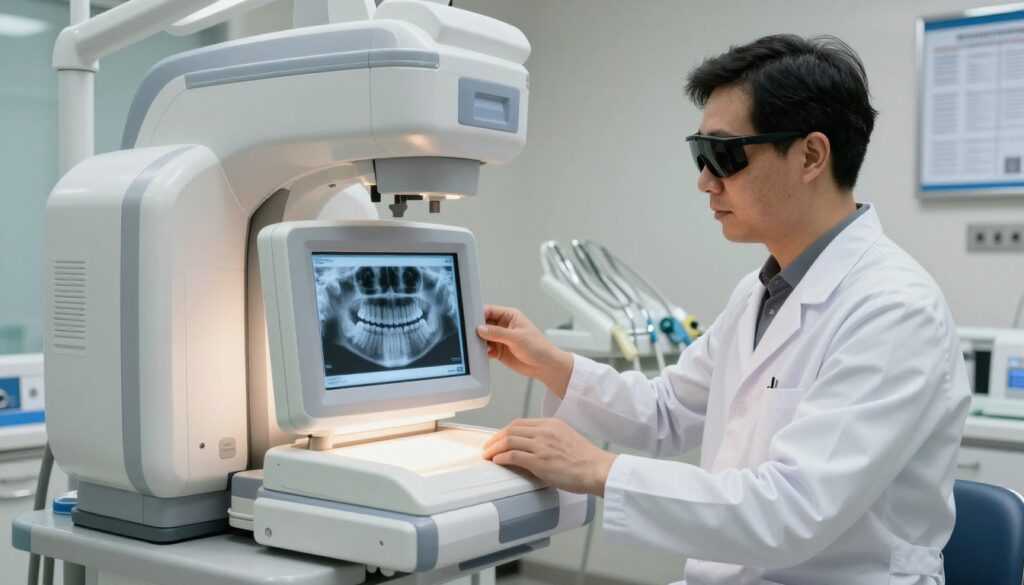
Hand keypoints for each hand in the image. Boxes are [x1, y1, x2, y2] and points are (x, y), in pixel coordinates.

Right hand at [476, 305, 573, 396]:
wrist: (544, 366)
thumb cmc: (538, 347)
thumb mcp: (517, 337)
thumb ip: (497, 333)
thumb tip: (480, 329)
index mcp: (510, 316)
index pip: (490, 310)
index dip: (479, 315)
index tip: (470, 321)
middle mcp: (504, 326)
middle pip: (484, 324)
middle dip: (477, 330)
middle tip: (470, 335)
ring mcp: (501, 338)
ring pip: (483, 337)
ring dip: (479, 342)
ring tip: (477, 346)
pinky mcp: (499, 350)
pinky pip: (486, 349)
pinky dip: (482, 351)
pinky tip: (483, 354)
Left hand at [483, 418, 616, 496]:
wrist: (597, 469)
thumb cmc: (586, 460)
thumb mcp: (566, 439)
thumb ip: (548, 439)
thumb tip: (530, 448)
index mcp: (551, 424)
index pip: (520, 423)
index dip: (505, 431)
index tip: (498, 439)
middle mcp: (545, 431)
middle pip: (511, 429)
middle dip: (495, 439)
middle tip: (488, 447)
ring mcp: (542, 445)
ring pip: (509, 440)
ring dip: (494, 448)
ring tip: (488, 456)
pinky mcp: (540, 461)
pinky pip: (513, 455)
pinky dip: (501, 457)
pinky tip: (498, 461)